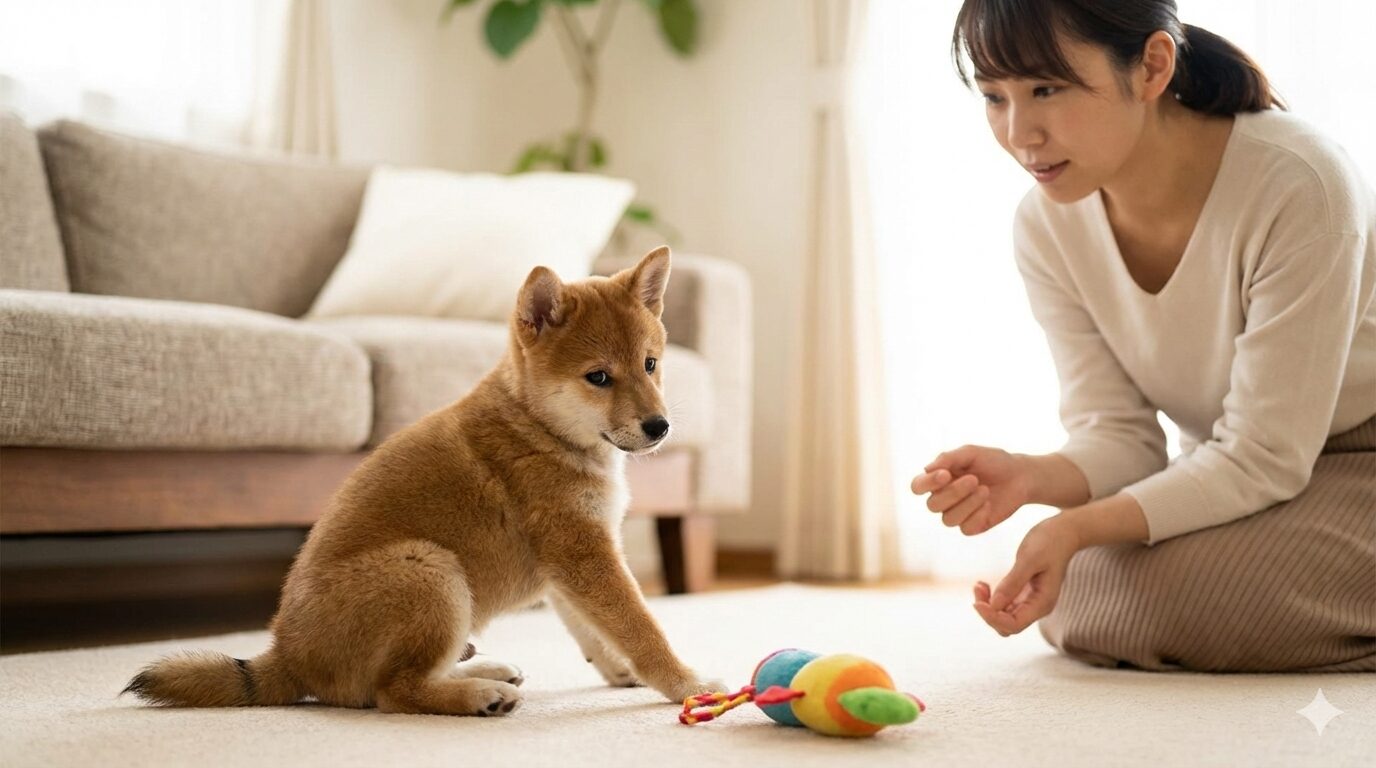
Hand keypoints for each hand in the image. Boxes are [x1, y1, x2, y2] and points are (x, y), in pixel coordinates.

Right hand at [910, 445, 1034, 534]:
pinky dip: (978, 515)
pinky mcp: (973, 526)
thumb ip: (948, 458)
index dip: (927, 483)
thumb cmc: (994, 461)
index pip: (917, 486)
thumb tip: (927, 469)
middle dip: (953, 493)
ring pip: (948, 520)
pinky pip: (965, 528)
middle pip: (932, 506)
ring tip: (985, 490)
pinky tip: (989, 504)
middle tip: (974, 479)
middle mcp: (944, 498)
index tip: (946, 474)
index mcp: (938, 479)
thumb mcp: (971, 453)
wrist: (1021, 476)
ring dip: (967, 504)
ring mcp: (957, 514)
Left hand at [971, 516, 1078, 635]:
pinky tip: (983, 584)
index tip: (977, 602)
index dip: (992, 618)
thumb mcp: (1029, 559)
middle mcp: (1037, 607)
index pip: (1013, 625)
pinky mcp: (1024, 594)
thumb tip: (994, 605)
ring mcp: (1030, 602)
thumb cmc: (1049, 542)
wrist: (1063, 532)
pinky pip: (1004, 605)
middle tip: (978, 588)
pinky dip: (991, 598)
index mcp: (1042, 603)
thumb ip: (1013, 583)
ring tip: (979, 585)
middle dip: (988, 612)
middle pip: (1006, 626)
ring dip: (988, 605)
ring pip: (1003, 616)